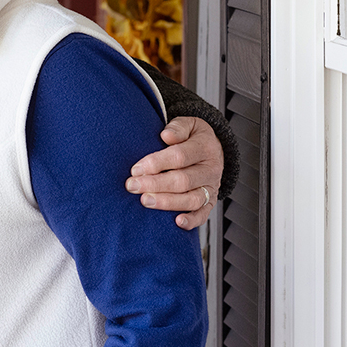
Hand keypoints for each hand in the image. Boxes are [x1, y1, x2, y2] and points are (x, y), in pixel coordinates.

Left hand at [124, 116, 223, 230]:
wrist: (213, 150)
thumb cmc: (193, 137)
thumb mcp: (189, 124)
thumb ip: (178, 127)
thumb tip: (166, 135)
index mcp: (205, 147)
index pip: (179, 157)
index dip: (156, 163)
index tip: (135, 169)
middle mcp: (211, 169)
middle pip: (183, 180)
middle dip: (155, 184)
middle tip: (133, 186)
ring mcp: (211, 187)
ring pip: (192, 199)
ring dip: (167, 202)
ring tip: (146, 201)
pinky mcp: (210, 202)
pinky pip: (203, 214)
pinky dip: (192, 221)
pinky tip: (177, 222)